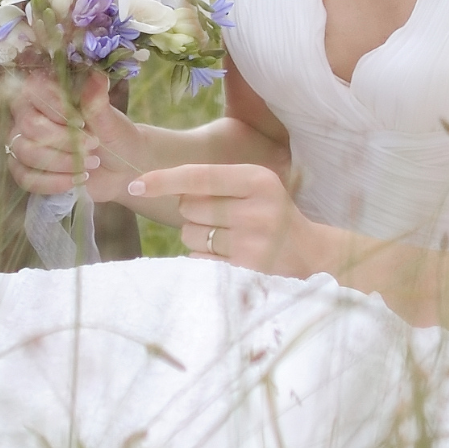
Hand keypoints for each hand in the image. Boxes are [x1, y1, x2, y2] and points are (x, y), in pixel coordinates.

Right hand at [1, 68, 126, 196]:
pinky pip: (25, 178)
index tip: (82, 122)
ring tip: (90, 164)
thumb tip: (97, 76)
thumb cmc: (115, 137)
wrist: (122, 168)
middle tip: (93, 145)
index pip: (34, 92)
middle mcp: (29, 114)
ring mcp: (23, 142)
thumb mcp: (111, 121)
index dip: (55, 109)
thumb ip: (98, 102)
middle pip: (28, 126)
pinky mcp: (24, 169)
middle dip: (63, 140)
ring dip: (61, 162)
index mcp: (48, 92)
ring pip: (25, 152)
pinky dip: (53, 182)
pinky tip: (76, 180)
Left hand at [127, 162, 337, 278]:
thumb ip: (215, 182)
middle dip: (193, 212)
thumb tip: (155, 184)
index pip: (198, 176)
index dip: (163, 179)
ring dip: (198, 237)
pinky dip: (204, 258)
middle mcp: (257, 209)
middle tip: (222, 218)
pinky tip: (230, 256)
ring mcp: (252, 243)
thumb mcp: (255, 186)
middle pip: (189, 207)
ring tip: (229, 238)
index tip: (135, 183)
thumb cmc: (272, 213)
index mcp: (258, 179)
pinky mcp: (246, 271)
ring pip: (190, 235)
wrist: (313, 255)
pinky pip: (198, 260)